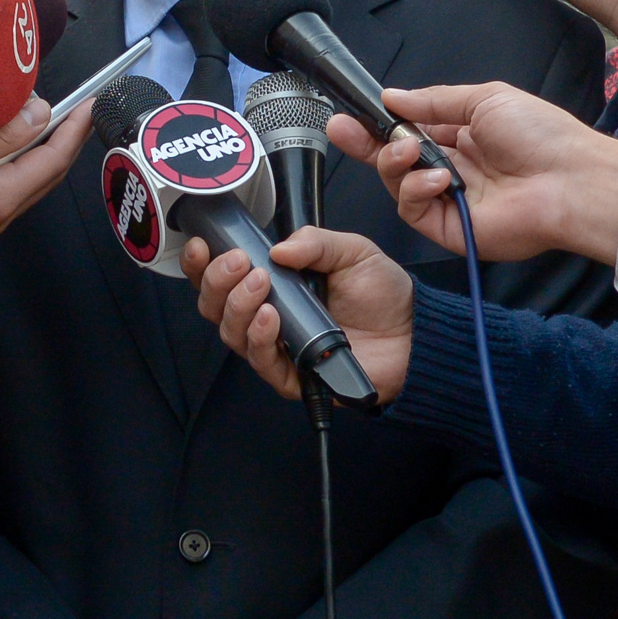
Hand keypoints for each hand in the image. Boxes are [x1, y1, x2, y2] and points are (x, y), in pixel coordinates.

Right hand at [0, 97, 90, 241]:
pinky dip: (32, 161)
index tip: (89, 105)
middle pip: (52, 173)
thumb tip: (39, 114)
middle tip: (86, 111)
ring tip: (63, 122)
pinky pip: (20, 185)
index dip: (75, 130)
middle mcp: (3, 213)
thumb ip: (2, 136)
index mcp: (2, 197)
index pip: (54, 160)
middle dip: (72, 139)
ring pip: (37, 180)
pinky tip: (27, 145)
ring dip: (53, 150)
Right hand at [183, 226, 412, 403]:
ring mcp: (277, 348)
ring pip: (231, 333)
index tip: (202, 244)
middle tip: (237, 262)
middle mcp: (266, 317)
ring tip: (259, 284)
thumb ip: (315, 242)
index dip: (202, 263)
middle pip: (215, 306)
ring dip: (237, 306)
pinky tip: (270, 317)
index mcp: (273, 285)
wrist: (415, 333)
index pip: (223, 277)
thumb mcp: (351, 251)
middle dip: (217, 282)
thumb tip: (278, 248)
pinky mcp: (292, 376)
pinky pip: (260, 361)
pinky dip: (259, 338)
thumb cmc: (382, 294)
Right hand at [333, 82, 617, 265]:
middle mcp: (451, 168)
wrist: (570, 181)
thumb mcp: (485, 99)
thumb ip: (434, 101)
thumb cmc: (542, 136)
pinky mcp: (449, 228)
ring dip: (394, 163)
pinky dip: (415, 190)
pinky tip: (437, 178)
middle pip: (394, 159)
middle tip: (343, 130)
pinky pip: (412, 210)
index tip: (352, 114)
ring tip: (408, 150)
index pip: (408, 131)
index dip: (378, 124)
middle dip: (365, 144)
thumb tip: (393, 97)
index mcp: (461, 136)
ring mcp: (448, 199)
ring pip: (397, 184)